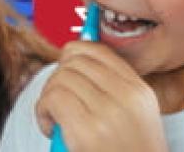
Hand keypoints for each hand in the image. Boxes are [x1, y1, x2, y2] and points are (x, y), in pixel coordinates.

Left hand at [36, 41, 167, 151]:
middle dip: (58, 78)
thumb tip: (73, 57)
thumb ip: (112, 90)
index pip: (99, 51)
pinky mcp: (87, 131)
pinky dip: (42, 112)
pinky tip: (50, 128)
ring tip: (55, 120)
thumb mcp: (135, 119)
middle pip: (75, 61)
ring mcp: (108, 113)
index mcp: (140, 92)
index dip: (74, 55)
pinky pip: (52, 99)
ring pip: (60, 79)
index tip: (64, 70)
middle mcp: (127, 97)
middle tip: (58, 103)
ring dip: (48, 98)